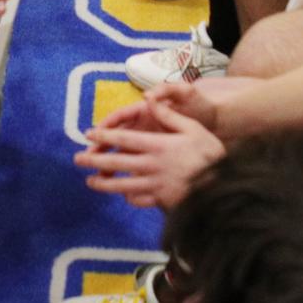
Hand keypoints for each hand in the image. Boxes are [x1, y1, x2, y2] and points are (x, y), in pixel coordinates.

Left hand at [74, 100, 225, 209]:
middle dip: (95, 160)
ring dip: (104, 183)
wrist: (225, 185)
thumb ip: (170, 116)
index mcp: (158, 145)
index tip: (89, 134)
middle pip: (117, 162)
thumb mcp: (193, 128)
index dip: (105, 136)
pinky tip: (123, 195)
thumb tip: (150, 101)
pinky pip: (140, 200)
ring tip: (90, 182)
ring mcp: (155, 185)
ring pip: (122, 184)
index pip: (125, 139)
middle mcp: (151, 165)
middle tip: (77, 159)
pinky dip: (129, 197)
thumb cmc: (210, 153)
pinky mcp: (162, 201)